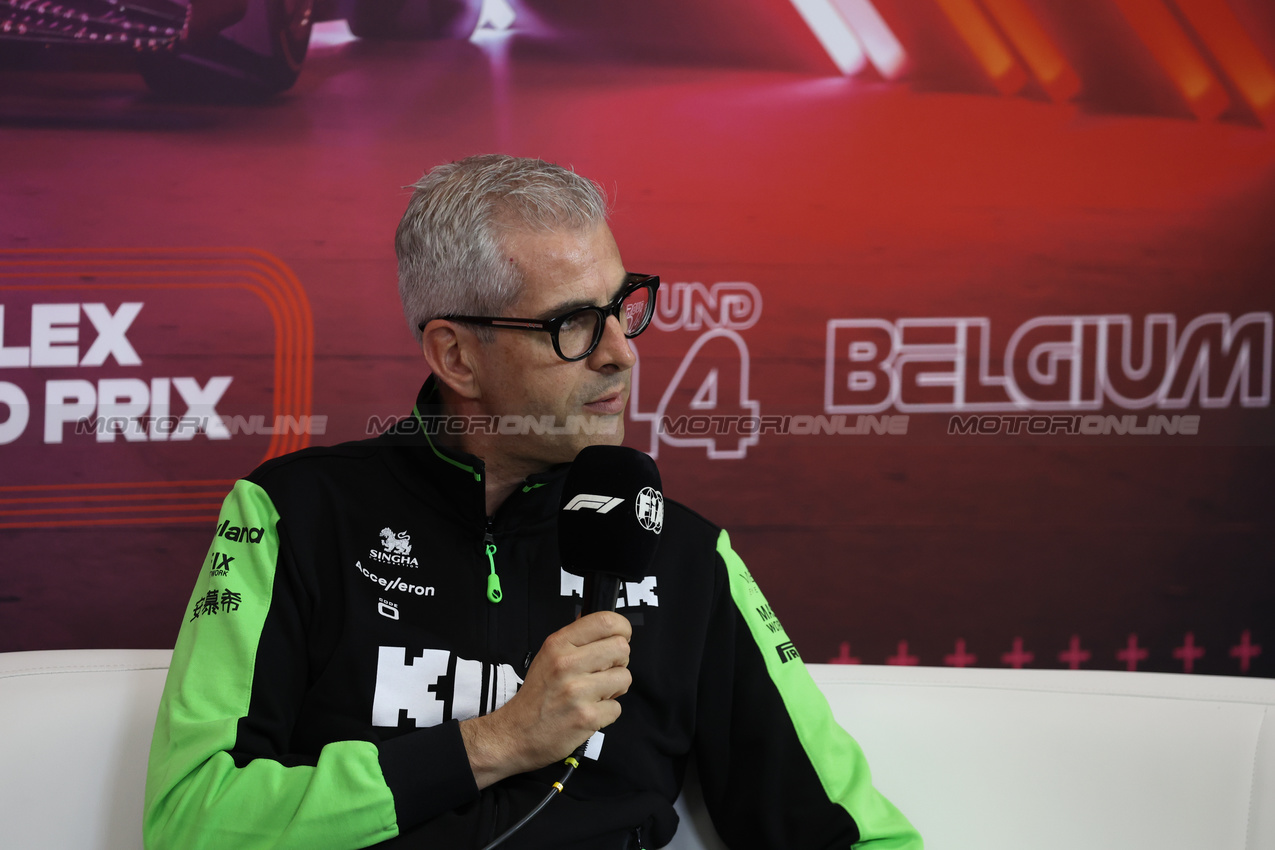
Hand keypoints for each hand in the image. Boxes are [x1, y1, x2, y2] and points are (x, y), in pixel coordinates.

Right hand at [460, 611, 631, 788]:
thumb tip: (602, 623)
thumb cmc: (536, 695)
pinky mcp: (586, 717)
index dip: (622, 628)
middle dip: (619, 661)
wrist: (515, 733)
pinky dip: (607, 712)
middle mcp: (567, 664)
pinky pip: (617, 708)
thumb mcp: (548, 655)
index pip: (605, 621)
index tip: (621, 637)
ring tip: (595, 694)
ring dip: (615, 688)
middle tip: (604, 671)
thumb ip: (575, 639)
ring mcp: (577, 691)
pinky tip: (589, 711)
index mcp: (558, 644)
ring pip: (624, 678)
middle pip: (622, 649)